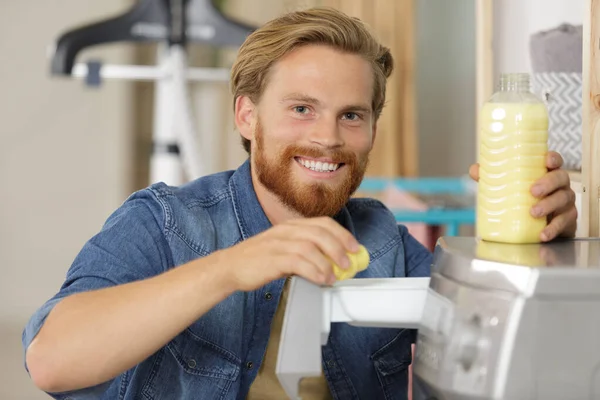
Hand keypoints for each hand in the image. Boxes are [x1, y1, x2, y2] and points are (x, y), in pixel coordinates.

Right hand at [216, 217, 359, 291]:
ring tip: (335, 276)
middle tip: (349, 264)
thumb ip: (305, 252)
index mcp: (290, 226)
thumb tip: (332, 263)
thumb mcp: (283, 248)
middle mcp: (286, 230)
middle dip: (339, 248)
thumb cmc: (258, 260)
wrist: (230, 267)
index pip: (323, 223)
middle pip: (320, 233)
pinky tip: (321, 279)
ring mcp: (278, 243)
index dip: (342, 234)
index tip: (355, 248)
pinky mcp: (272, 258)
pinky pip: (298, 262)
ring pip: (311, 246)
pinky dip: (314, 271)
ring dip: (328, 262)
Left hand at [469, 151, 576, 241]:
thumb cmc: (524, 200)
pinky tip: (543, 233)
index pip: (554, 160)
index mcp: (545, 173)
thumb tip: (474, 170)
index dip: (553, 158)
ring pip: (563, 199)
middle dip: (548, 183)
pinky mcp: (567, 219)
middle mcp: (559, 185)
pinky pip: (564, 222)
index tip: (547, 161)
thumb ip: (491, 178)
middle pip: (560, 178)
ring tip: (533, 213)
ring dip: (548, 206)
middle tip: (533, 192)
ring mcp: (565, 202)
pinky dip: (553, 228)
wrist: (537, 228)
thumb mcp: (507, 188)